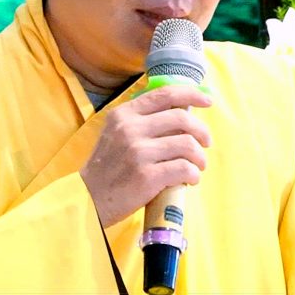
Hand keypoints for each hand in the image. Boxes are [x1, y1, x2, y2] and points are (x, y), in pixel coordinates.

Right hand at [80, 85, 211, 227]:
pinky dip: (194, 175)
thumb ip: (141, 121)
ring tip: (198, 166)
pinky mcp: (147, 176)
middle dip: (202, 131)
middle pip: (182, 118)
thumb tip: (182, 114)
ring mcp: (138, 152)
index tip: (207, 101)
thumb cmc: (107, 168)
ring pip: (187, 145)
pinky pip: (184, 169)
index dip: (191, 94)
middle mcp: (130, 129)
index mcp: (124, 114)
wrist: (88, 200)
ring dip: (200, 157)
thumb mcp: (116, 134)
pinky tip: (190, 180)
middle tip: (206, 143)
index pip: (165, 94)